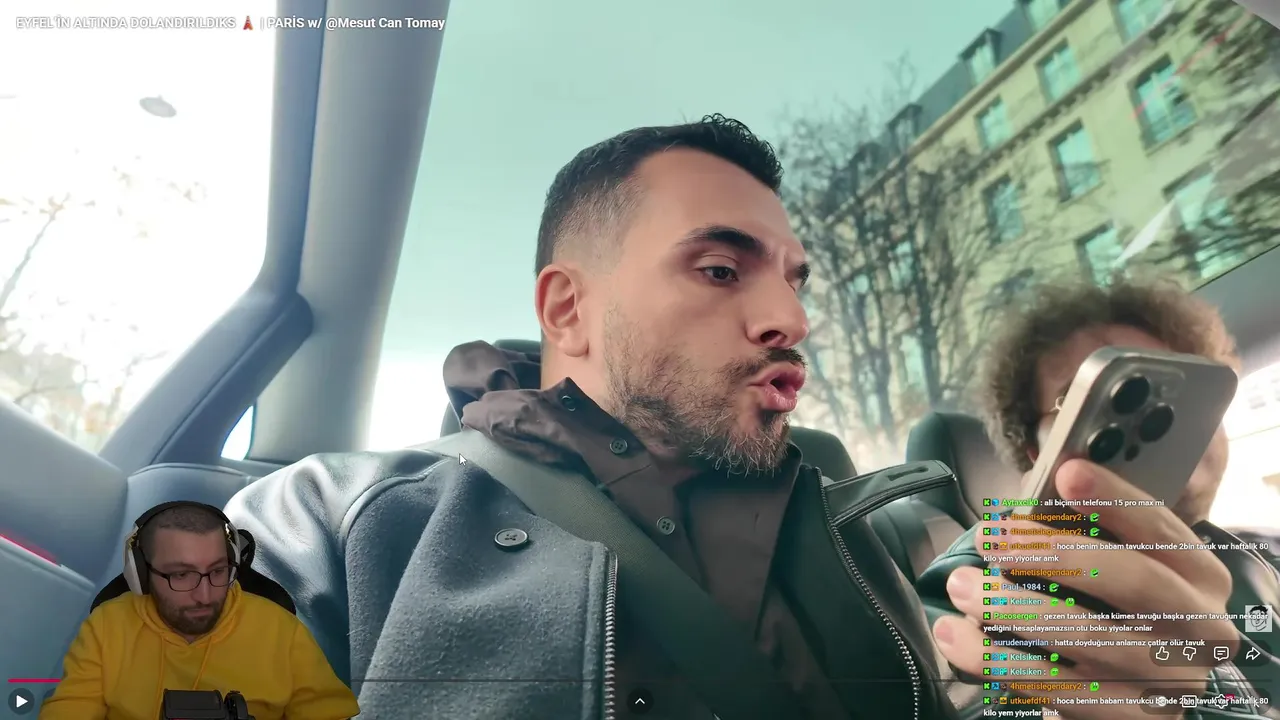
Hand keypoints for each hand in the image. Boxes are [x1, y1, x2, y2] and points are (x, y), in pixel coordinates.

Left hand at [932, 459, 1236, 718]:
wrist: (1133, 695)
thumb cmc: (1115, 613)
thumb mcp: (1122, 570)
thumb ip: (1088, 536)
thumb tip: (1023, 505)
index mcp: (1198, 576)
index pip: (1162, 528)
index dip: (1116, 498)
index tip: (1067, 473)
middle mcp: (1197, 628)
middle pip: (1131, 581)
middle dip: (1054, 553)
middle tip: (992, 536)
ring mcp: (1166, 679)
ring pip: (1086, 637)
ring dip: (1012, 607)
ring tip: (962, 585)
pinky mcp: (1127, 717)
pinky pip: (1053, 687)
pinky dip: (995, 659)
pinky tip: (955, 634)